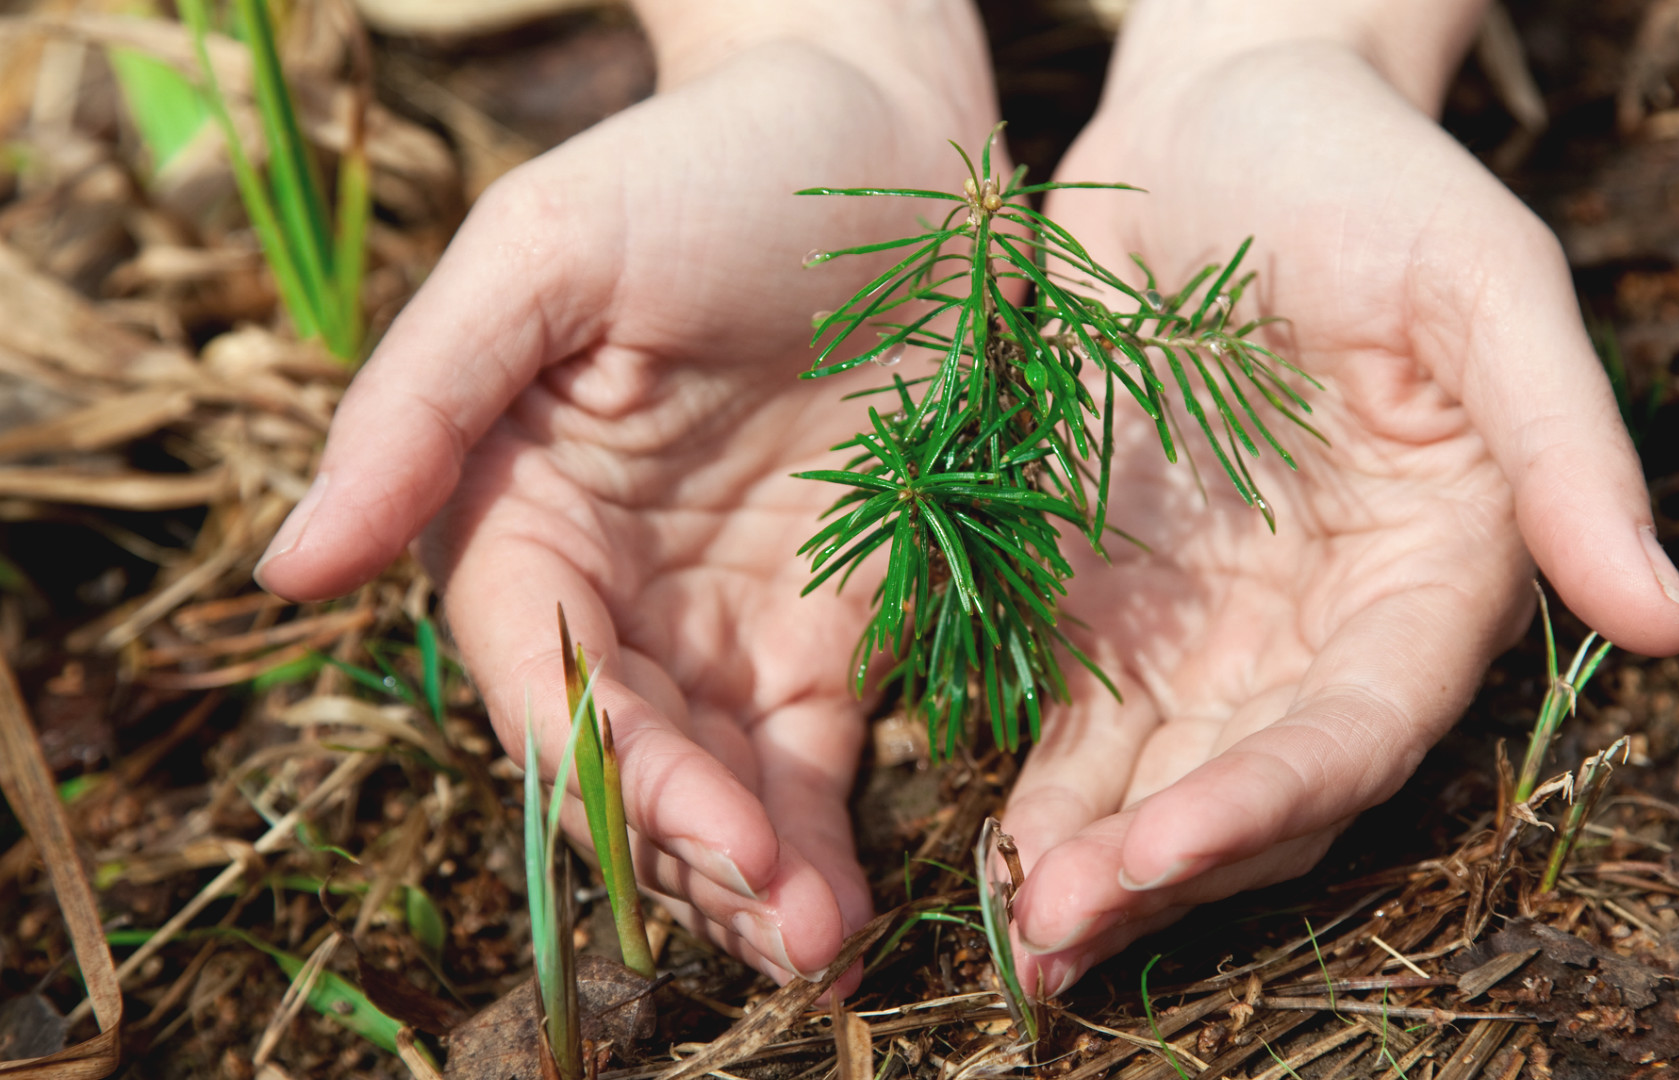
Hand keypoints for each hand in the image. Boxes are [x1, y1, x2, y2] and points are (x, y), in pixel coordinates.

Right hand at [254, 3, 995, 985]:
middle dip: (687, 851)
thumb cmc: (704, 168)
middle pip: (623, 758)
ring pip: (715, 785)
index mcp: (520, 511)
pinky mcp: (833, 628)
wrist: (891, 140)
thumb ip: (421, 407)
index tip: (687, 828)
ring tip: (816, 940)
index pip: (533, 675)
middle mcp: (614, 587)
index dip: (601, 767)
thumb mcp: (544, 255)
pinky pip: (812, 759)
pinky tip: (846, 901)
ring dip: (752, 876)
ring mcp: (726, 617)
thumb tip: (287, 573)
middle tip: (774, 923)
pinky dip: (821, 834)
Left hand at [1000, 7, 1678, 993]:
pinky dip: (1038, 780)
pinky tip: (983, 834)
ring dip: (1089, 859)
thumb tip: (1667, 626)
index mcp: (1430, 577)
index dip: (1265, 799)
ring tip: (1013, 927)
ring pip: (1159, 779)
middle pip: (1254, 788)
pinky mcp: (1111, 590)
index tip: (1158, 848)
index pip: (1355, 730)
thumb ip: (1564, 451)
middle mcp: (1321, 625)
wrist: (1217, 117)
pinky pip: (1077, 714)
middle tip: (1051, 931)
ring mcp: (1211, 617)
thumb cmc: (1368, 178)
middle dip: (1161, 870)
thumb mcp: (1483, 286)